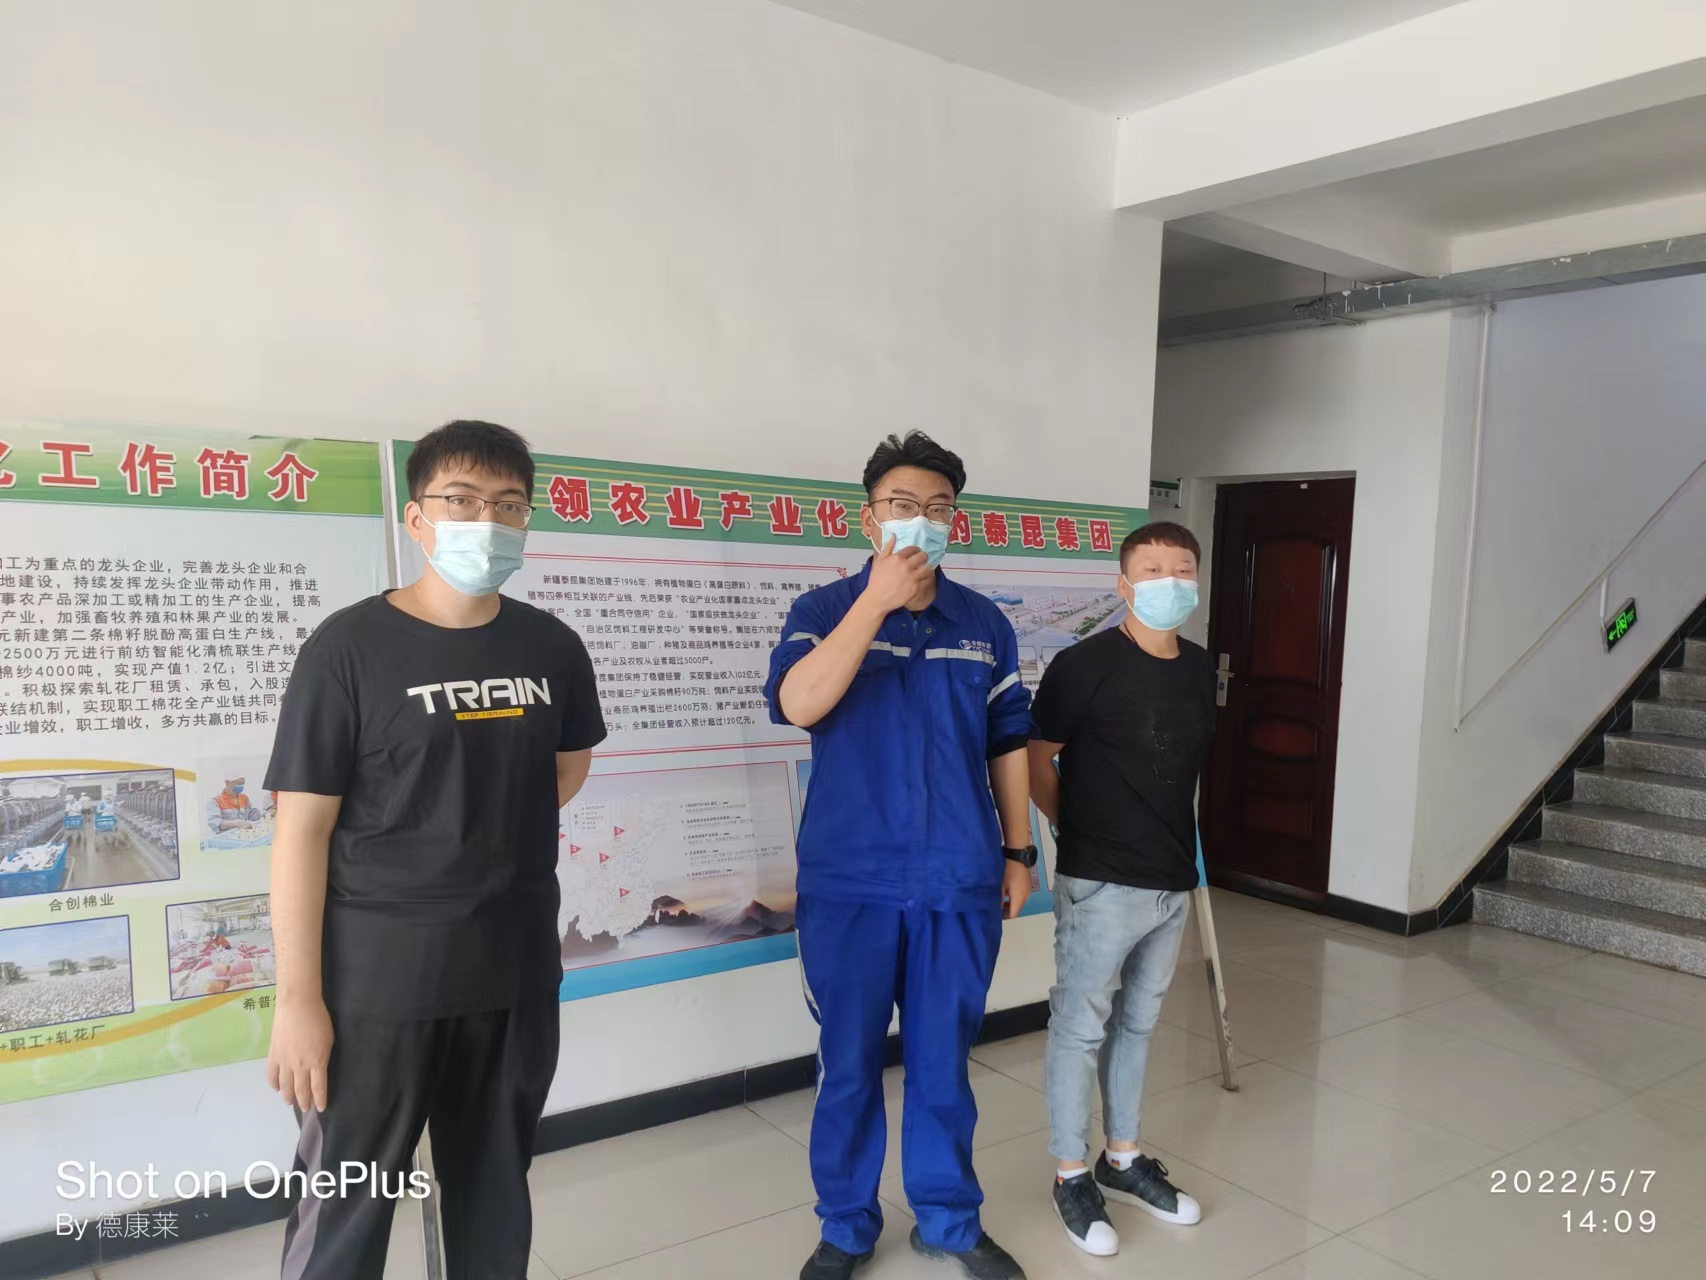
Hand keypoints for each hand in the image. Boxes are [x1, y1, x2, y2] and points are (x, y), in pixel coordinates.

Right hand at [267, 996, 332, 1111]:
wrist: (298, 1006)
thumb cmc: (319, 1019)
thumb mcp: (329, 1039)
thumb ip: (324, 1056)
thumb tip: (319, 1067)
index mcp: (317, 1062)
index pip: (318, 1088)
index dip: (320, 1100)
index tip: (321, 1108)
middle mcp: (300, 1066)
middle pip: (301, 1090)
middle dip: (304, 1102)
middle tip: (305, 1109)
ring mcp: (284, 1062)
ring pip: (285, 1086)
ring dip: (288, 1097)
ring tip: (291, 1102)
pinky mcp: (273, 1055)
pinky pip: (272, 1075)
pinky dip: (274, 1084)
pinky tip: (276, 1088)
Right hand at [862, 536, 934, 613]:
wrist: (877, 599)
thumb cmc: (876, 580)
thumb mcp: (879, 561)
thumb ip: (888, 547)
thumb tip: (894, 536)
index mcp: (897, 558)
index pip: (913, 549)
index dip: (915, 550)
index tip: (915, 552)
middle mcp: (906, 566)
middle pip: (923, 556)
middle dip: (923, 557)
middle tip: (921, 560)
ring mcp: (912, 578)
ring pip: (928, 568)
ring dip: (926, 567)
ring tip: (923, 569)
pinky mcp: (916, 588)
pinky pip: (927, 580)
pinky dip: (926, 579)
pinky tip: (922, 579)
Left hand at [1002, 859, 1032, 919]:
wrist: (1019, 856)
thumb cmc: (1009, 870)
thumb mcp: (1001, 885)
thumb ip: (999, 899)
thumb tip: (996, 908)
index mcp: (1019, 899)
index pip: (1013, 915)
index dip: (1004, 917)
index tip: (996, 914)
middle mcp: (1025, 898)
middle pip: (1017, 910)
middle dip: (1007, 910)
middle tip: (996, 907)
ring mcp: (1028, 892)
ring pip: (1019, 903)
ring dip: (1011, 903)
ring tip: (1001, 899)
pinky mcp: (1028, 886)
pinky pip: (1022, 896)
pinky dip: (1015, 897)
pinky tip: (1007, 891)